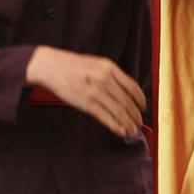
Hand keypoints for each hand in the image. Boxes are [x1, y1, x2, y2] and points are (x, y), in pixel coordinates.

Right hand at [26, 46, 145, 138]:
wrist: (51, 66)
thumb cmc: (72, 65)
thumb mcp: (96, 63)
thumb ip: (111, 75)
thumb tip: (125, 91)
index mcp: (109, 67)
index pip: (132, 86)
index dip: (140, 99)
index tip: (143, 107)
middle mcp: (105, 79)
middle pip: (127, 101)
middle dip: (135, 115)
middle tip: (139, 122)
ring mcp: (96, 91)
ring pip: (118, 111)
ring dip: (128, 123)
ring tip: (132, 130)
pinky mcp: (86, 102)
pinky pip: (105, 116)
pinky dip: (115, 125)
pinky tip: (121, 130)